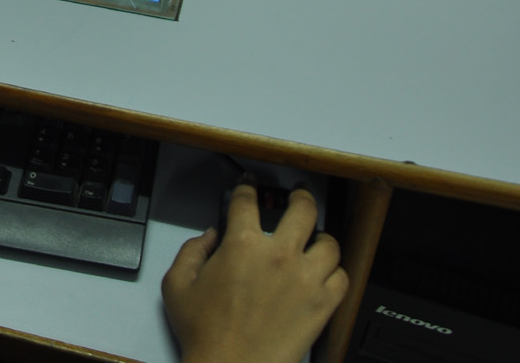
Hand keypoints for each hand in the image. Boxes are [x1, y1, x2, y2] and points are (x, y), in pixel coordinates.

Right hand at [162, 183, 348, 362]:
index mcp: (242, 245)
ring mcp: (305, 279)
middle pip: (302, 209)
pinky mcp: (322, 305)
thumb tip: (208, 237)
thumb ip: (190, 252)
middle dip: (301, 195)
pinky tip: (326, 272)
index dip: (247, 187)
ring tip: (317, 237)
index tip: (249, 185)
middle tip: (299, 194)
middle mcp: (279, 256)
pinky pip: (341, 277)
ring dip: (322, 237)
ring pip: (329, 243)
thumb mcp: (177, 285)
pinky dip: (335, 271)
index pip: (247, 201)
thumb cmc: (207, 335)